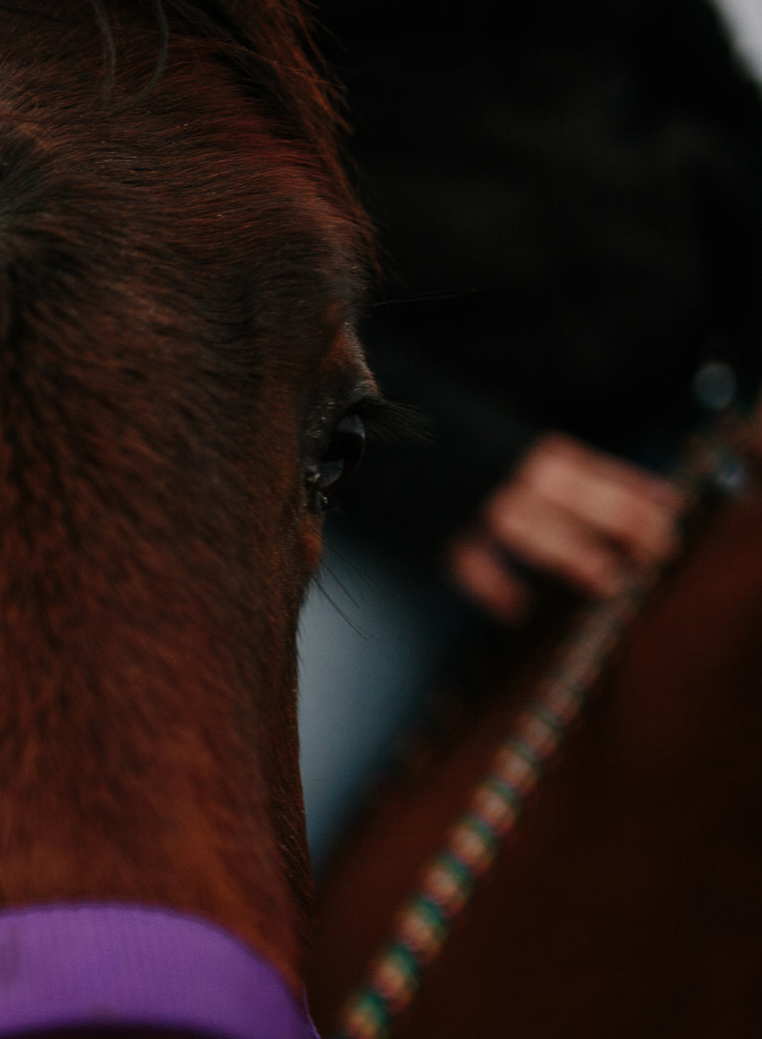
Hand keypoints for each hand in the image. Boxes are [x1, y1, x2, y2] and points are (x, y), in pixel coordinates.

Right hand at [447, 433, 684, 622]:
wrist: (366, 430)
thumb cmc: (430, 428)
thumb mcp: (488, 430)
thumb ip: (522, 458)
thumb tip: (564, 482)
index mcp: (521, 446)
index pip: (592, 470)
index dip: (633, 489)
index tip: (671, 505)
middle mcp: (506, 475)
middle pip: (578, 502)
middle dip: (623, 525)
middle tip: (660, 548)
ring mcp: (473, 506)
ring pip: (535, 533)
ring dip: (575, 556)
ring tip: (610, 581)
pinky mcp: (437, 530)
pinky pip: (471, 563)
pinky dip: (494, 587)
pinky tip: (516, 610)